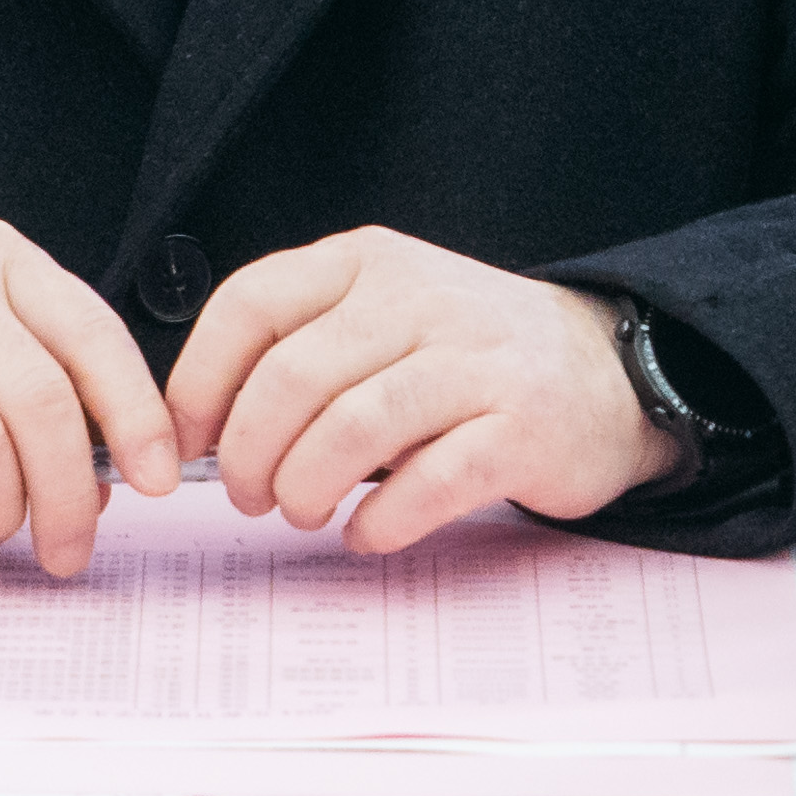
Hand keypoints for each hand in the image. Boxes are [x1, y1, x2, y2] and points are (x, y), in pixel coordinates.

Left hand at [165, 228, 689, 553]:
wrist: (609, 374)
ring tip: (303, 512)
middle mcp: (419, 297)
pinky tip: (366, 533)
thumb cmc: (467, 358)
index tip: (186, 442)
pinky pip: (424, 485)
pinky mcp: (520, 429)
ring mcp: (475, 362)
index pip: (250, 305)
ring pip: (350, 430)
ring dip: (305, 489)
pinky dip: (378, 523)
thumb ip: (300, 347)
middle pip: (291, 380)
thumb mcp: (383, 314)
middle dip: (249, 455)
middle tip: (251, 496)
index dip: (199, 383)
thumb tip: (195, 428)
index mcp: (369, 262)